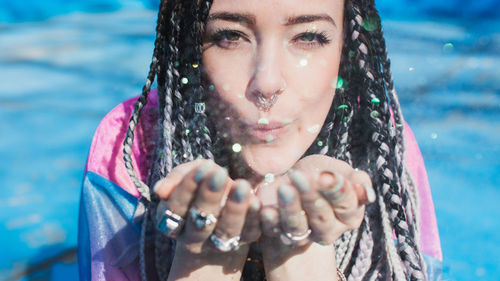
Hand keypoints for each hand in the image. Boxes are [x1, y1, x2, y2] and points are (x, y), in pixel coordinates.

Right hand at [153, 160, 260, 279]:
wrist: (225, 209)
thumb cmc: (202, 185)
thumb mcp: (189, 175)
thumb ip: (177, 177)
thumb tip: (160, 189)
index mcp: (174, 222)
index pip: (175, 208)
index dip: (187, 189)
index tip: (201, 168)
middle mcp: (194, 238)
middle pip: (200, 223)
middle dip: (209, 197)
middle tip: (220, 174)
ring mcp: (220, 243)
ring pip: (226, 231)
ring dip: (234, 209)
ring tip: (242, 186)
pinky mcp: (245, 241)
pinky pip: (250, 232)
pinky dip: (254, 217)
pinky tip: (256, 200)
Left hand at [255, 155, 374, 279]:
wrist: (289, 183)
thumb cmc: (316, 173)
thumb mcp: (336, 169)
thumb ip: (354, 180)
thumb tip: (365, 191)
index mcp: (349, 215)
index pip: (347, 205)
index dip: (336, 191)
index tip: (326, 175)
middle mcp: (329, 230)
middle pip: (322, 217)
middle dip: (311, 196)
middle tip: (299, 177)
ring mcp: (304, 236)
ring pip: (298, 227)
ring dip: (290, 209)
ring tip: (284, 189)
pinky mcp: (279, 234)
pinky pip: (274, 230)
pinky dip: (270, 221)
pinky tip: (266, 209)